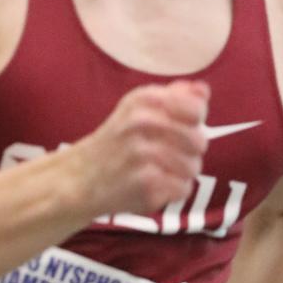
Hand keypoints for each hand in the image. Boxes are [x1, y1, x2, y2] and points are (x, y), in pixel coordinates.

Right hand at [77, 79, 208, 218]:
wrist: (79, 178)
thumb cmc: (117, 141)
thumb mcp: (138, 108)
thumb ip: (175, 96)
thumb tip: (203, 90)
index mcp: (144, 99)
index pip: (197, 109)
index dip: (195, 123)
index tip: (179, 128)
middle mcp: (143, 122)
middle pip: (199, 141)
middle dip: (189, 153)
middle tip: (165, 155)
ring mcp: (144, 153)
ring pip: (194, 167)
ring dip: (180, 174)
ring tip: (157, 172)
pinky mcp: (146, 183)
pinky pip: (183, 188)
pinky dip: (171, 192)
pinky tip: (152, 186)